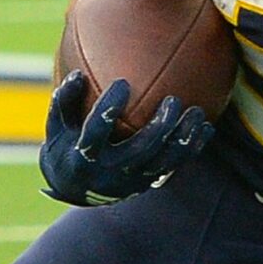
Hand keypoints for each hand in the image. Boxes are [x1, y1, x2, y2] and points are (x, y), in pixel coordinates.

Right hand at [40, 73, 212, 207]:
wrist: (76, 189)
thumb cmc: (65, 146)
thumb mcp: (56, 127)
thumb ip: (64, 102)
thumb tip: (78, 74)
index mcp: (83, 157)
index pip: (97, 132)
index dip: (109, 107)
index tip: (122, 82)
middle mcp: (110, 172)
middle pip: (141, 150)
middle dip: (160, 126)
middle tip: (174, 100)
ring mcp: (131, 181)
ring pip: (164, 161)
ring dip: (183, 138)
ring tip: (197, 113)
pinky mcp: (147, 183)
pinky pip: (175, 166)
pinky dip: (191, 148)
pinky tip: (206, 128)